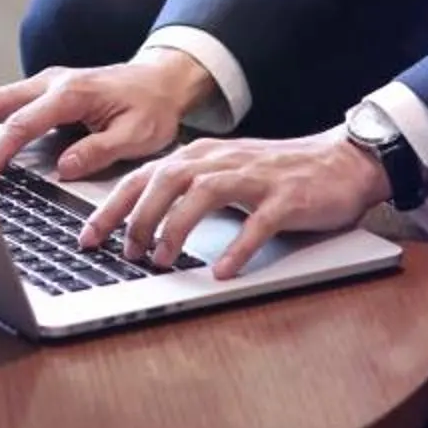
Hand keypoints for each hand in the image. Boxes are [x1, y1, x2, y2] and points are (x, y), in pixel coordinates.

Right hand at [0, 56, 210, 182]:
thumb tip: (62, 168)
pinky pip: (6, 101)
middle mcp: (52, 82)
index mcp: (72, 93)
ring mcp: (45, 83)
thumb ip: (99, 150)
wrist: (161, 79)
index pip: (23, 124)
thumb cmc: (152, 108)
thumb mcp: (137, 135)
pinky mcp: (43, 90)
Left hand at [81, 128, 388, 279]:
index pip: (144, 177)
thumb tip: (137, 221)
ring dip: (176, 228)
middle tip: (124, 253)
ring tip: (161, 260)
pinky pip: (258, 223)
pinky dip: (237, 247)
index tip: (87, 237)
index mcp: (201, 156)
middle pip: (166, 181)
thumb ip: (185, 190)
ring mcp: (255, 177)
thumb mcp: (223, 174)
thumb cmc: (277, 173)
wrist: (340, 161)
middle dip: (137, 217)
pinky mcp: (287, 198)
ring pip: (204, 195)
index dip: (111, 207)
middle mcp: (222, 161)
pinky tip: (222, 271)